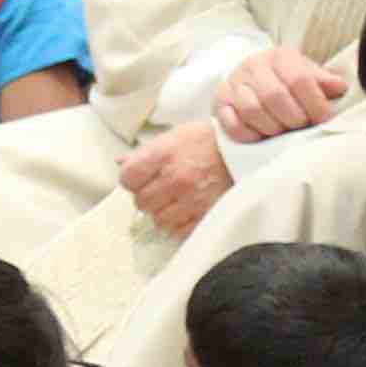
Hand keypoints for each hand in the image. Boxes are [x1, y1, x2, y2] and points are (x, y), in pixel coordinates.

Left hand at [116, 119, 231, 238]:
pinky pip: (179, 230)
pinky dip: (180, 223)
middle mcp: (175, 178)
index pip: (127, 178)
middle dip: (148, 196)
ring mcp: (190, 200)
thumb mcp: (176, 136)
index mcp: (164, 154)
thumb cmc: (208, 141)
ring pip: (159, 220)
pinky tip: (187, 209)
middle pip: (141, 202)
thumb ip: (147, 152)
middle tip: (161, 189)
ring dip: (164, 212)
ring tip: (176, 200)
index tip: (141, 177)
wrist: (246, 153)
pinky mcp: (205, 216)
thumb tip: (120, 162)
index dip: (132, 179)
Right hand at [210, 43, 350, 146]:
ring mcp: (233, 84)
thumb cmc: (286, 82)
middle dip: (294, 118)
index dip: (315, 104)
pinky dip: (251, 135)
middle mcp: (253, 66)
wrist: (251, 82)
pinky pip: (233, 125)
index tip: (324, 119)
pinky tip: (262, 136)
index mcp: (279, 56)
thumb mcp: (307, 75)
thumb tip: (339, 88)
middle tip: (302, 127)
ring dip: (273, 128)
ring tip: (283, 131)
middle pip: (275, 96)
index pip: (299, 80)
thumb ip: (323, 82)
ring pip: (252, 110)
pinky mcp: (220, 104)